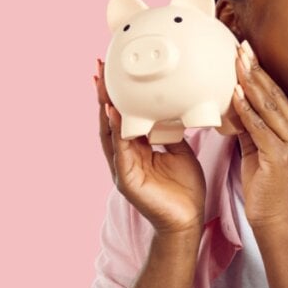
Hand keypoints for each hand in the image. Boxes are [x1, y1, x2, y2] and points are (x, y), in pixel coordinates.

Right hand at [93, 58, 206, 235]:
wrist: (188, 220)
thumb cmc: (184, 189)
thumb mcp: (180, 151)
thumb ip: (172, 131)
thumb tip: (175, 108)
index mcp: (136, 149)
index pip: (122, 116)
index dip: (116, 95)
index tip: (112, 71)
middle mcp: (125, 156)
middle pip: (109, 120)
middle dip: (103, 94)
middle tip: (99, 68)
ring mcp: (123, 169)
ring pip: (109, 133)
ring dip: (104, 108)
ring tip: (101, 85)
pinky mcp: (127, 180)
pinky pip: (120, 152)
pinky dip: (115, 132)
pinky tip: (113, 115)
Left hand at [231, 41, 287, 230]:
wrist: (274, 220)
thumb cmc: (264, 187)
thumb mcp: (256, 150)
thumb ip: (249, 127)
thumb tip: (234, 103)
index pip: (278, 96)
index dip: (262, 73)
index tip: (247, 53)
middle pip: (276, 95)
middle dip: (257, 70)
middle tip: (242, 47)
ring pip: (270, 107)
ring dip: (251, 83)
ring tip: (237, 61)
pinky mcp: (281, 157)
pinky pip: (261, 128)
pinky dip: (247, 110)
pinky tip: (236, 94)